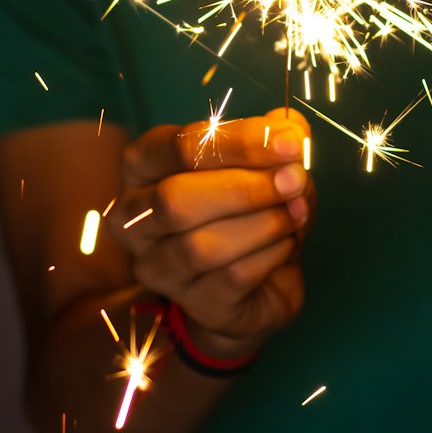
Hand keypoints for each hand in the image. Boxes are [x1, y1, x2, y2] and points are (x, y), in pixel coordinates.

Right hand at [109, 108, 313, 356]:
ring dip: (263, 224)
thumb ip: (275, 137)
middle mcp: (135, 218)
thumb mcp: (265, 162)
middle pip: (176, 199)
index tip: (290, 143)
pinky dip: (270, 255)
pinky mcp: (193, 304)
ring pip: (202, 246)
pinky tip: (288, 243)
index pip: (179, 146)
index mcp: (144, 166)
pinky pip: (231, 279)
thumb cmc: (250, 207)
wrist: (259, 282)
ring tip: (296, 213)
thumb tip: (289, 129)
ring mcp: (157, 267)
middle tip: (295, 181)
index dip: (238, 142)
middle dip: (246, 188)